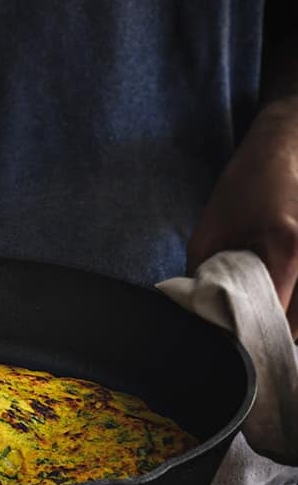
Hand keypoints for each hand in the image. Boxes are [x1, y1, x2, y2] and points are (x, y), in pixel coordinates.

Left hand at [187, 99, 297, 334]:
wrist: (284, 147)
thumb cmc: (246, 184)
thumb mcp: (211, 228)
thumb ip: (203, 273)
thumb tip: (197, 311)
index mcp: (287, 249)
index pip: (277, 316)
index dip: (252, 333)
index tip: (231, 337)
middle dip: (270, 332)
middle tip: (243, 331)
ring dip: (287, 322)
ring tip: (260, 315)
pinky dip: (295, 306)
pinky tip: (278, 300)